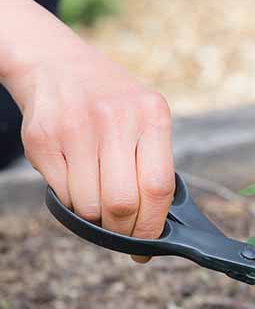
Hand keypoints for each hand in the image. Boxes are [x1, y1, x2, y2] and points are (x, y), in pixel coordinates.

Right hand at [0, 6, 173, 262]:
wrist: (55, 62)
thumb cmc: (112, 103)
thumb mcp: (144, 118)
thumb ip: (153, 163)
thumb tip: (158, 226)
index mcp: (152, 114)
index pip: (158, 187)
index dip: (153, 225)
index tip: (149, 246)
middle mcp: (115, 118)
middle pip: (122, 203)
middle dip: (123, 230)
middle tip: (122, 234)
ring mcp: (76, 127)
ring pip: (89, 205)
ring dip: (94, 218)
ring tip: (97, 204)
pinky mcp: (42, 138)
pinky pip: (61, 193)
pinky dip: (71, 202)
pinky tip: (76, 184)